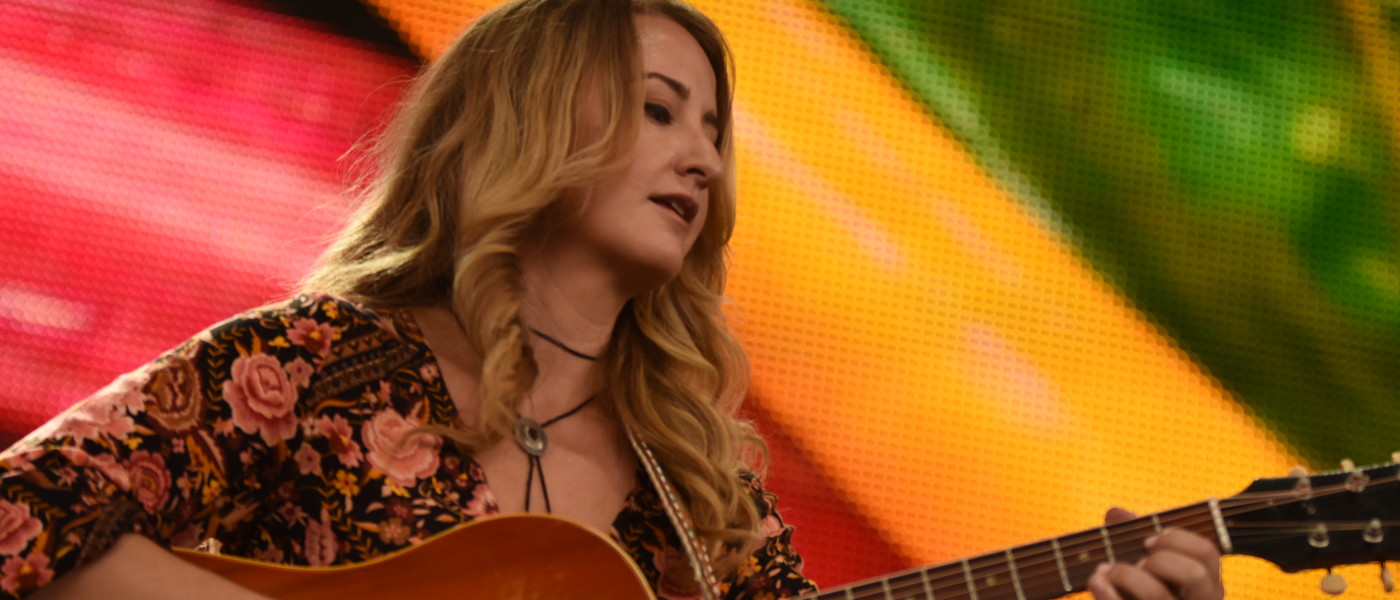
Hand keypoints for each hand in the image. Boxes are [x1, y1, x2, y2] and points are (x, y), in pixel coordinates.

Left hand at [1087, 507, 1223, 599]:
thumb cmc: (1138, 590)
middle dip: (1158, 560)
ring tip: (1110, 571)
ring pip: (1156, 594)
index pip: (1206, 552)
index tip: (1148, 540)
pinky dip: (1107, 592)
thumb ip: (1132, 537)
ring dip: (1126, 575)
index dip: (1175, 538)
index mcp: (1206, 583)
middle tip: (1138, 561)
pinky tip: (1097, 581)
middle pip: (1193, 574)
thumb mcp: (1142, 564)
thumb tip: (1115, 512)